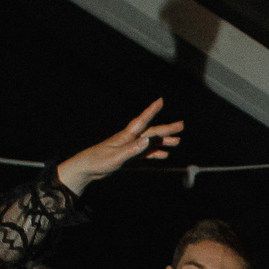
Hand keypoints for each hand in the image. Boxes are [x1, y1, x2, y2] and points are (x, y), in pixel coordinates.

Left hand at [55, 98, 184, 191]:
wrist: (87, 167)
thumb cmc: (99, 160)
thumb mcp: (116, 156)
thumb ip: (132, 149)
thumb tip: (148, 140)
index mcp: (127, 136)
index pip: (142, 121)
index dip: (151, 111)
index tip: (160, 101)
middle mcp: (130, 139)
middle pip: (151, 132)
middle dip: (167, 129)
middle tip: (181, 125)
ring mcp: (130, 147)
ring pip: (150, 142)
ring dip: (163, 141)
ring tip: (177, 141)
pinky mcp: (129, 155)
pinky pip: (146, 153)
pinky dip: (155, 152)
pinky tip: (164, 154)